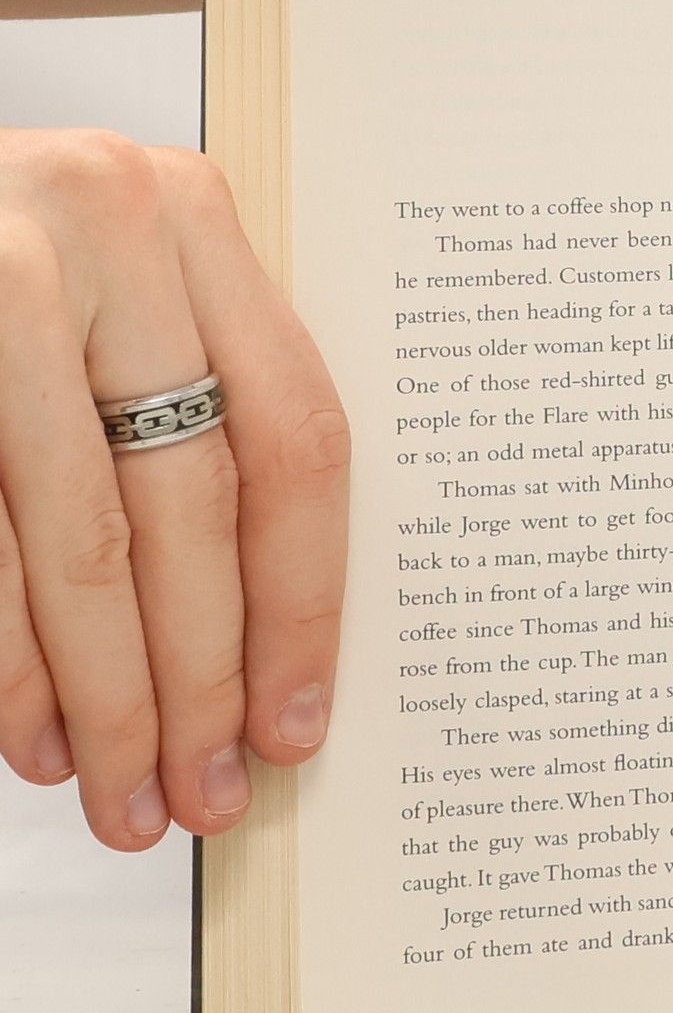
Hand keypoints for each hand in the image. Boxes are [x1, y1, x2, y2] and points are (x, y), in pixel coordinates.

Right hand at [0, 131, 348, 848]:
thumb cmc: (5, 262)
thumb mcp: (118, 293)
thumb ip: (195, 405)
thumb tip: (262, 639)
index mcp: (192, 215)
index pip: (296, 439)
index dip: (303, 602)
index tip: (298, 721)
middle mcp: (104, 225)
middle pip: (195, 506)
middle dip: (204, 678)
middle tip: (207, 792)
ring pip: (85, 540)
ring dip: (107, 697)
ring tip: (124, 796)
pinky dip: (12, 660)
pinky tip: (36, 737)